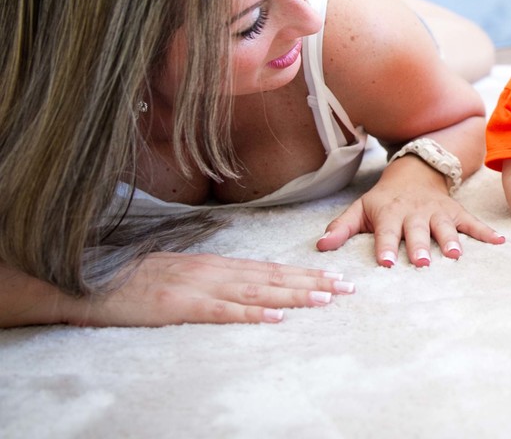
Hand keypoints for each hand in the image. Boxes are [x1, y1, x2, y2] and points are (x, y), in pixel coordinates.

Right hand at [59, 252, 353, 326]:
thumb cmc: (136, 280)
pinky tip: (275, 318)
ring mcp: (198, 287)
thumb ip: (214, 279)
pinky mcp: (180, 306)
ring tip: (325, 299)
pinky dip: (252, 315)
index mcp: (216, 265)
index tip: (334, 277)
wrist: (91, 281)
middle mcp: (214, 272)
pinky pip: (222, 312)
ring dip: (293, 297)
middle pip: (273, 278)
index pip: (270, 270)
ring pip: (257, 292)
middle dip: (312, 283)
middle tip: (346, 288)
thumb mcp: (182, 273)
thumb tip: (247, 285)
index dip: (304, 274)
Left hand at [317, 168, 503, 266]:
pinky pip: (471, 222)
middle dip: (420, 246)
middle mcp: (415, 213)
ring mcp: (437, 212)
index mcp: (390, 213)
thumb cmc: (385, 198)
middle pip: (417, 231)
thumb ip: (342, 228)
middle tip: (421, 263)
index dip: (386, 246)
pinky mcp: (455, 212)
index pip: (387, 232)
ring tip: (455, 255)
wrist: (415, 171)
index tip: (385, 263)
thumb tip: (320, 247)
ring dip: (450, 240)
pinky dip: (485, 232)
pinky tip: (499, 242)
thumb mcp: (361, 208)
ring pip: (444, 227)